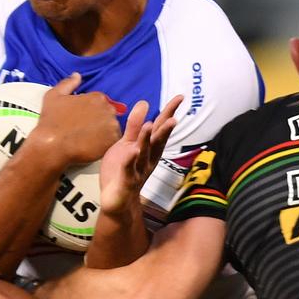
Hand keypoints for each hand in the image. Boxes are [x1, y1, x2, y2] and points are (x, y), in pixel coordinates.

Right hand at [31, 73, 120, 166]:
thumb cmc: (51, 120)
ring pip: (111, 128)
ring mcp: (112, 125)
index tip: (81, 120)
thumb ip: (68, 83)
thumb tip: (77, 75)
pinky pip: (113, 141)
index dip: (91, 112)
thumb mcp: (53, 96)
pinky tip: (93, 146)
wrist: (52, 145)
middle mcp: (108, 109)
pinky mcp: (112, 141)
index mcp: (97, 97)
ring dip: (104, 132)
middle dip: (99, 121)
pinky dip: (105, 143)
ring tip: (89, 140)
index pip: (100, 103)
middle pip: (108, 114)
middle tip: (85, 130)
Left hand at [99, 95, 181, 214]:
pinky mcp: (126, 181)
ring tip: (149, 126)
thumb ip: (135, 126)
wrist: (118, 201)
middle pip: (157, 142)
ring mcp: (138, 170)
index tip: (180, 97)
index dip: (169, 113)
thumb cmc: (124, 170)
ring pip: (143, 154)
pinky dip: (130, 161)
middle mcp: (147, 158)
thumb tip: (144, 103)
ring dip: (147, 141)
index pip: (160, 127)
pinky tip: (132, 152)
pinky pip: (128, 170)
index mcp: (149, 148)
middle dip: (164, 130)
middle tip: (173, 118)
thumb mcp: (128, 144)